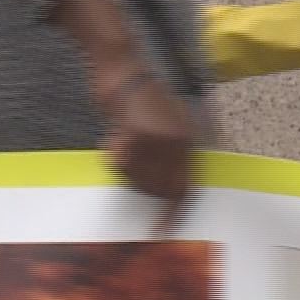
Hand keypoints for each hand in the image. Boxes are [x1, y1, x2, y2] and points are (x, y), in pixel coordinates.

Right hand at [98, 66, 196, 234]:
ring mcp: (157, 138)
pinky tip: (113, 135)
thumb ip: (169, 154)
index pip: (184, 187)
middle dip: (143, 187)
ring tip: (122, 142)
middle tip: (129, 165)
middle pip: (160, 188)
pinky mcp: (135, 134)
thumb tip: (166, 190)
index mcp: (188, 140)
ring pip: (137, 178)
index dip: (173, 212)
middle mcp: (177, 141)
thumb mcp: (166, 123)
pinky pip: (119, 164)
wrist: (122, 69)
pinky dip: (112, 154)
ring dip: (126, 168)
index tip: (161, 230)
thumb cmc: (141, 96)